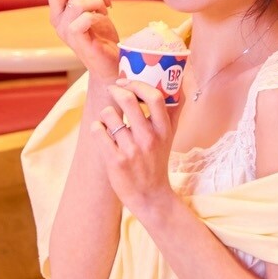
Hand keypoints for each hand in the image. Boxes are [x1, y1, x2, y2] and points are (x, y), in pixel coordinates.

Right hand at [45, 0, 120, 86]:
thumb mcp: (91, 5)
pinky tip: (104, 19)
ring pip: (77, 1)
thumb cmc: (101, 35)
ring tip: (107, 9)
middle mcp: (58, 21)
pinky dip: (98, 15)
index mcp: (58, 12)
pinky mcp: (78, 41)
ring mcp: (66, 32)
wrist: (111, 63)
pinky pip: (84, 18)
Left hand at [94, 80, 174, 218]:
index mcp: (164, 130)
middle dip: (116, 90)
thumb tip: (180, 82)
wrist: (150, 197)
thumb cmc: (157, 162)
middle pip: (128, 100)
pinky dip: (97, 128)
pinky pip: (98, 131)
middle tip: (113, 90)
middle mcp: (149, 138)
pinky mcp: (115, 161)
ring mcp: (132, 150)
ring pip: (109, 114)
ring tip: (109, 120)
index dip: (138, 84)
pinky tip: (101, 132)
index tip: (128, 82)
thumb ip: (173, 112)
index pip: (155, 97)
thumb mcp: (170, 137)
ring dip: (106, 113)